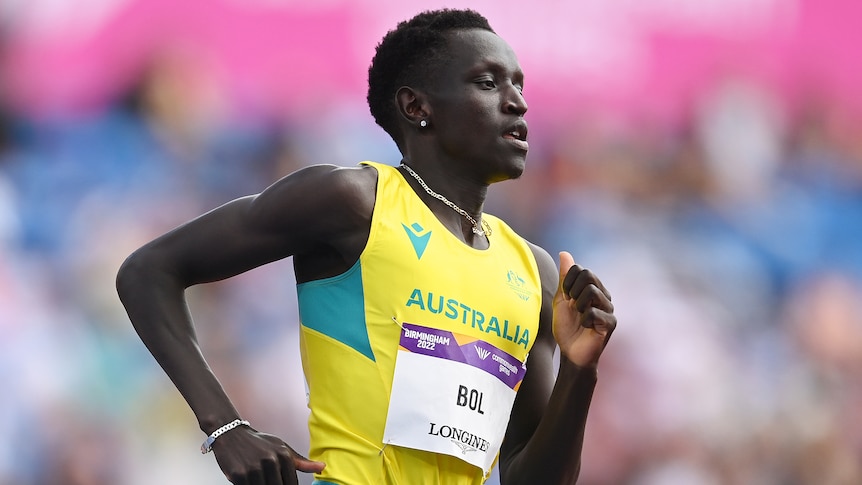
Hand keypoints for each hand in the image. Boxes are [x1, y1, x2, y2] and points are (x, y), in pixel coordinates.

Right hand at [212, 427, 324, 484]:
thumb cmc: (258, 442)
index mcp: (284, 455)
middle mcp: (271, 461)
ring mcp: (254, 468)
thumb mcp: (281, 448)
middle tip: (268, 480)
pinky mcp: (239, 475)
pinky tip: (248, 479)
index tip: (283, 484)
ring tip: (259, 478)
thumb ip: (301, 461)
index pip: (291, 484)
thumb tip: (322, 467)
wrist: (230, 434)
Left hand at [553, 251, 615, 367]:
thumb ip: (565, 278)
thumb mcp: (561, 300)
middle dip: (573, 291)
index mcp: (593, 288)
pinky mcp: (610, 323)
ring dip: (578, 305)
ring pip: (592, 291)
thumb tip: (564, 253)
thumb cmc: (566, 327)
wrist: (570, 353)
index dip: (567, 282)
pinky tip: (585, 327)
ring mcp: (609, 309)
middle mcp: (604, 296)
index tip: (566, 297)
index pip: (581, 269)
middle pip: (588, 275)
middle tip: (572, 306)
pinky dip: (583, 320)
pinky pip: (594, 312)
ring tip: (579, 316)